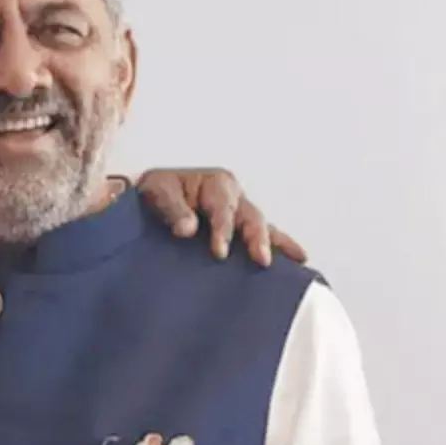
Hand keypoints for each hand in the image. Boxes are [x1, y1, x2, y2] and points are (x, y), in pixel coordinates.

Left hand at [132, 168, 306, 266]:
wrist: (148, 198)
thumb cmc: (155, 191)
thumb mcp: (158, 192)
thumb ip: (173, 209)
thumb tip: (188, 230)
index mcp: (217, 183)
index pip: (223, 209)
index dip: (223, 231)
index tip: (219, 253)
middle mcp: (234, 196)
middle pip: (250, 217)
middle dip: (257, 238)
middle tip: (262, 260)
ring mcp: (240, 212)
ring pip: (262, 227)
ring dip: (276, 243)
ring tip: (296, 259)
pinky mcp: (239, 229)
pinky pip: (262, 236)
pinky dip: (279, 246)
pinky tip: (296, 261)